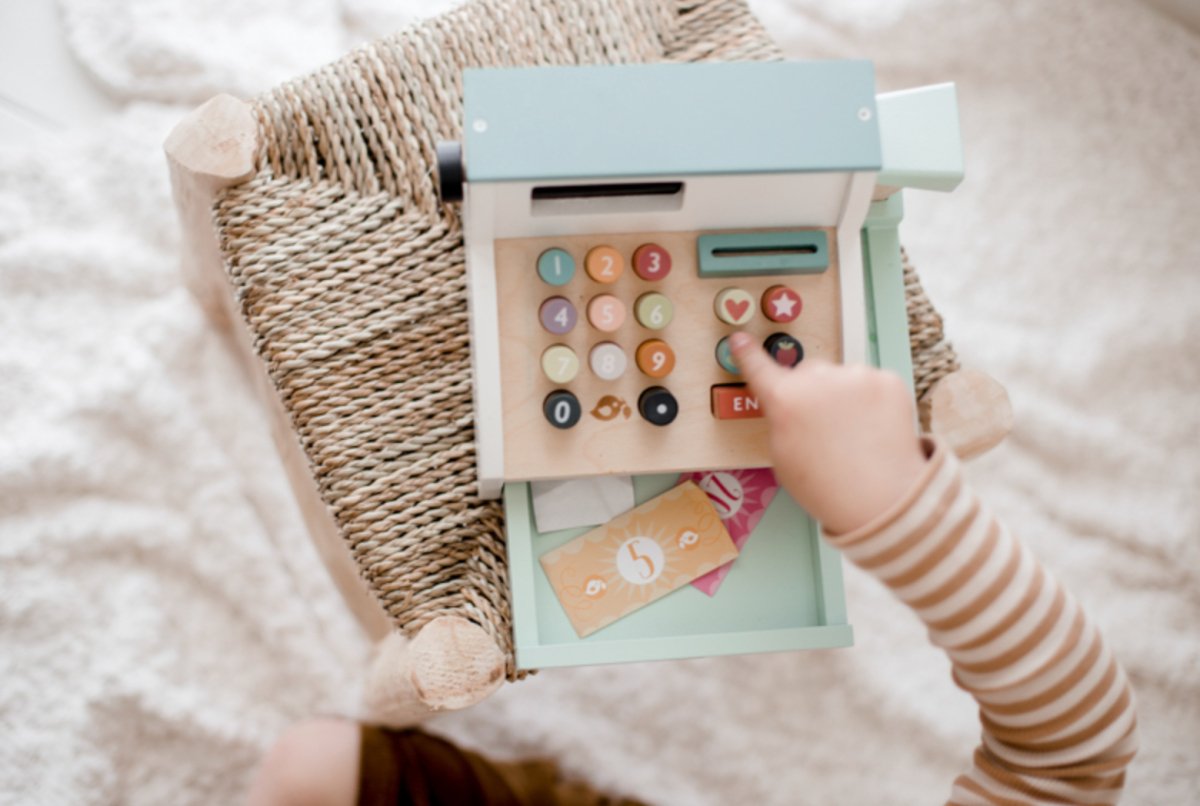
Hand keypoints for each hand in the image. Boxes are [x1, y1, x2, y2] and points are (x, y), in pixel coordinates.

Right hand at [730, 333, 926, 533]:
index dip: (748, 353)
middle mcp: (817, 379)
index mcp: (784, 399)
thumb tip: (788, 404)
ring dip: (844, 395)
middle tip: (823, 425)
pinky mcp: (887, 380)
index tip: (741, 338)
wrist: (881, 499)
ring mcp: (856, 376)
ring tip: (854, 433)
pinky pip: (872, 382)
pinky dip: (873, 400)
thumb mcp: (782, 456)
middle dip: (812, 389)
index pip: (758, 367)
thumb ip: (780, 419)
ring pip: (843, 376)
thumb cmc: (826, 487)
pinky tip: (874, 428)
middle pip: (808, 371)